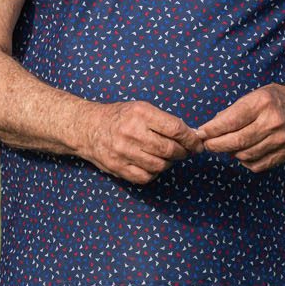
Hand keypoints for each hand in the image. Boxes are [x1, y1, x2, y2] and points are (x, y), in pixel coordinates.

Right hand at [76, 100, 203, 184]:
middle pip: (170, 150)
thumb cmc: (119, 117)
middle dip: (183, 153)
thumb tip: (192, 135)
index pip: (175, 129)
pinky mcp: (118, 167)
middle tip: (186, 152)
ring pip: (160, 166)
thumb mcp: (141, 108)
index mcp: (141, 113)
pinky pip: (146, 177)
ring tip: (168, 157)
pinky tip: (153, 164)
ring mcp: (123, 151)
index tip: (197, 143)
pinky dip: (154, 173)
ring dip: (169, 163)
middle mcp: (132, 132)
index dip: (191, 139)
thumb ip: (164, 121)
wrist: (87, 127)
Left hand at [196, 84, 284, 171]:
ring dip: (230, 153)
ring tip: (225, 146)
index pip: (231, 121)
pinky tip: (242, 153)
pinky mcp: (284, 153)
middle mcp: (273, 122)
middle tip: (207, 144)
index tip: (201, 133)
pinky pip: (257, 165)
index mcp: (262, 103)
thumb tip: (210, 128)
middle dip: (216, 145)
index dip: (213, 130)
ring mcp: (280, 139)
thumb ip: (232, 111)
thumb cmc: (275, 100)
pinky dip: (245, 161)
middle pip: (237, 141)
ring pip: (245, 155)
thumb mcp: (254, 95)